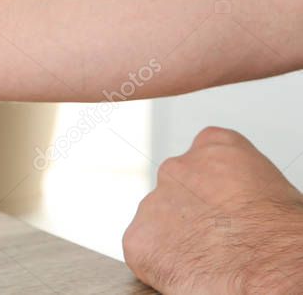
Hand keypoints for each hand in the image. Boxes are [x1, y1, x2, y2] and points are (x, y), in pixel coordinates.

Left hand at [123, 127, 302, 293]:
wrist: (271, 268)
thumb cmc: (282, 234)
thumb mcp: (272, 190)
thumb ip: (239, 186)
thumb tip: (237, 203)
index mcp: (213, 147)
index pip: (201, 160)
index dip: (214, 191)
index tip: (227, 210)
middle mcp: (176, 168)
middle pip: (176, 191)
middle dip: (191, 214)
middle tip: (218, 240)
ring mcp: (152, 202)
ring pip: (158, 222)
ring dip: (177, 240)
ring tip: (210, 260)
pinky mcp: (138, 239)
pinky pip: (145, 253)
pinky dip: (162, 266)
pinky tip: (191, 273)